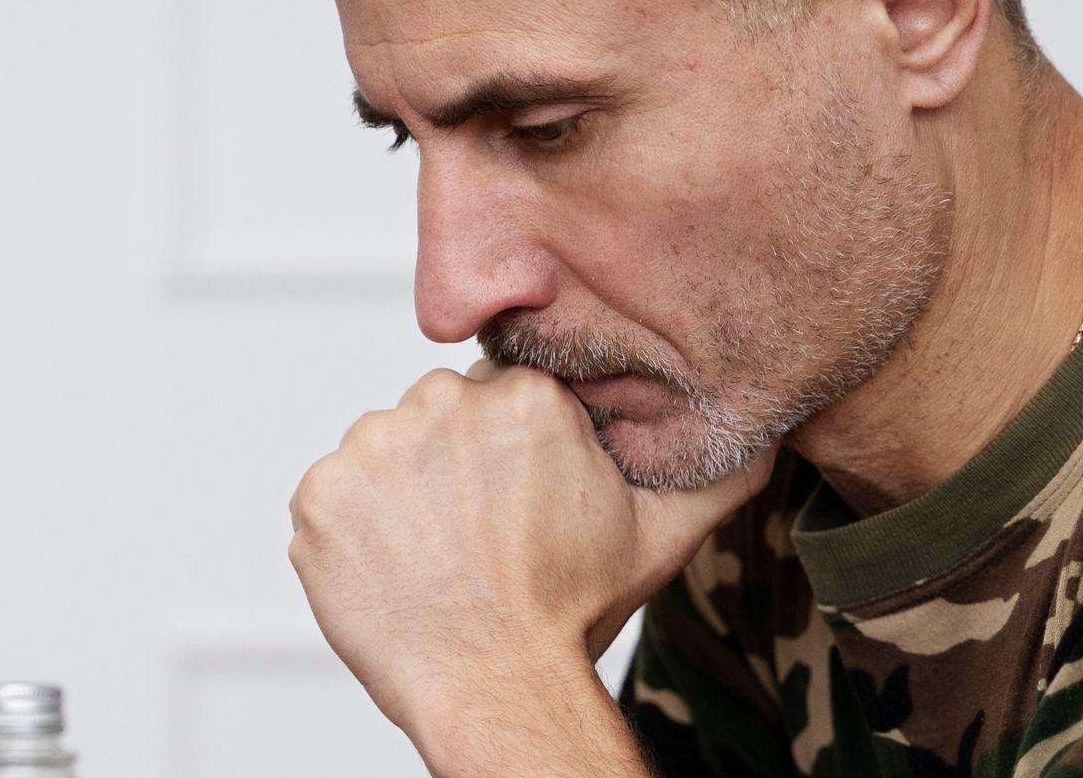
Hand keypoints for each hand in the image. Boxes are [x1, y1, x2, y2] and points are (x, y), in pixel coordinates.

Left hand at [288, 360, 774, 752]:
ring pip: (383, 451)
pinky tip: (394, 569)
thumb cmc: (573, 612)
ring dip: (400, 494)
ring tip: (437, 557)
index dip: (508, 452)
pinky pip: (332, 495)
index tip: (514, 501)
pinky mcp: (320, 494)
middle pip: (438, 417)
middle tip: (478, 535)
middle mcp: (442, 403)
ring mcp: (371, 447)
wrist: (496, 686)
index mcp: (523, 396)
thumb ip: (713, 467)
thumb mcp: (658, 533)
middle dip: (452, 465)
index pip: (501, 397)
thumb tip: (762, 428)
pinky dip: (353, 530)